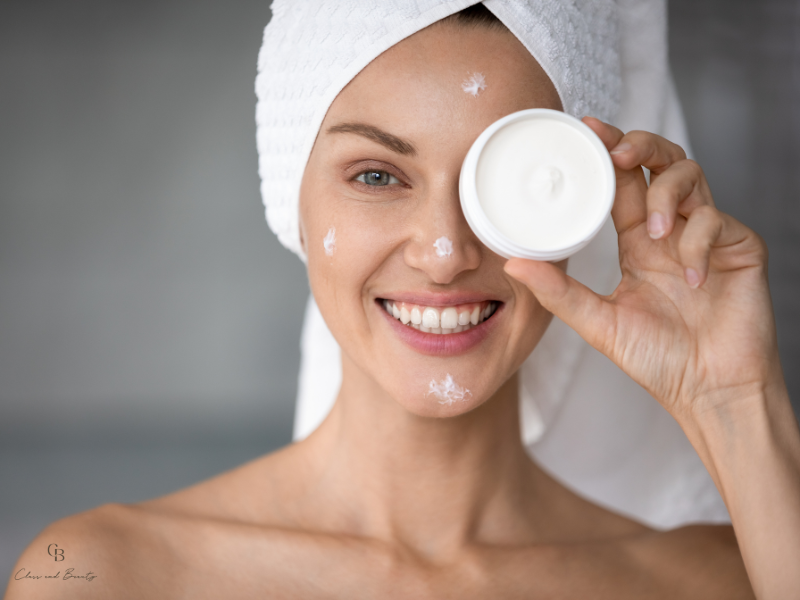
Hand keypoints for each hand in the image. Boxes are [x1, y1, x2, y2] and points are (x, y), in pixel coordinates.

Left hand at [505, 118, 783, 420]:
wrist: (710, 391)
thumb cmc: (658, 360)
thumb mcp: (599, 322)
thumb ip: (559, 292)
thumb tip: (512, 263)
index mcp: (638, 242)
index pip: (623, 183)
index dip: (608, 151)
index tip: (587, 128)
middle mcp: (672, 231)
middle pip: (660, 163)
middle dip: (640, 145)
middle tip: (618, 151)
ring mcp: (707, 235)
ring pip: (691, 177)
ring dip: (668, 195)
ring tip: (655, 233)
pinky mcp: (741, 247)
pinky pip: (718, 221)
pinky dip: (699, 243)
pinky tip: (692, 277)